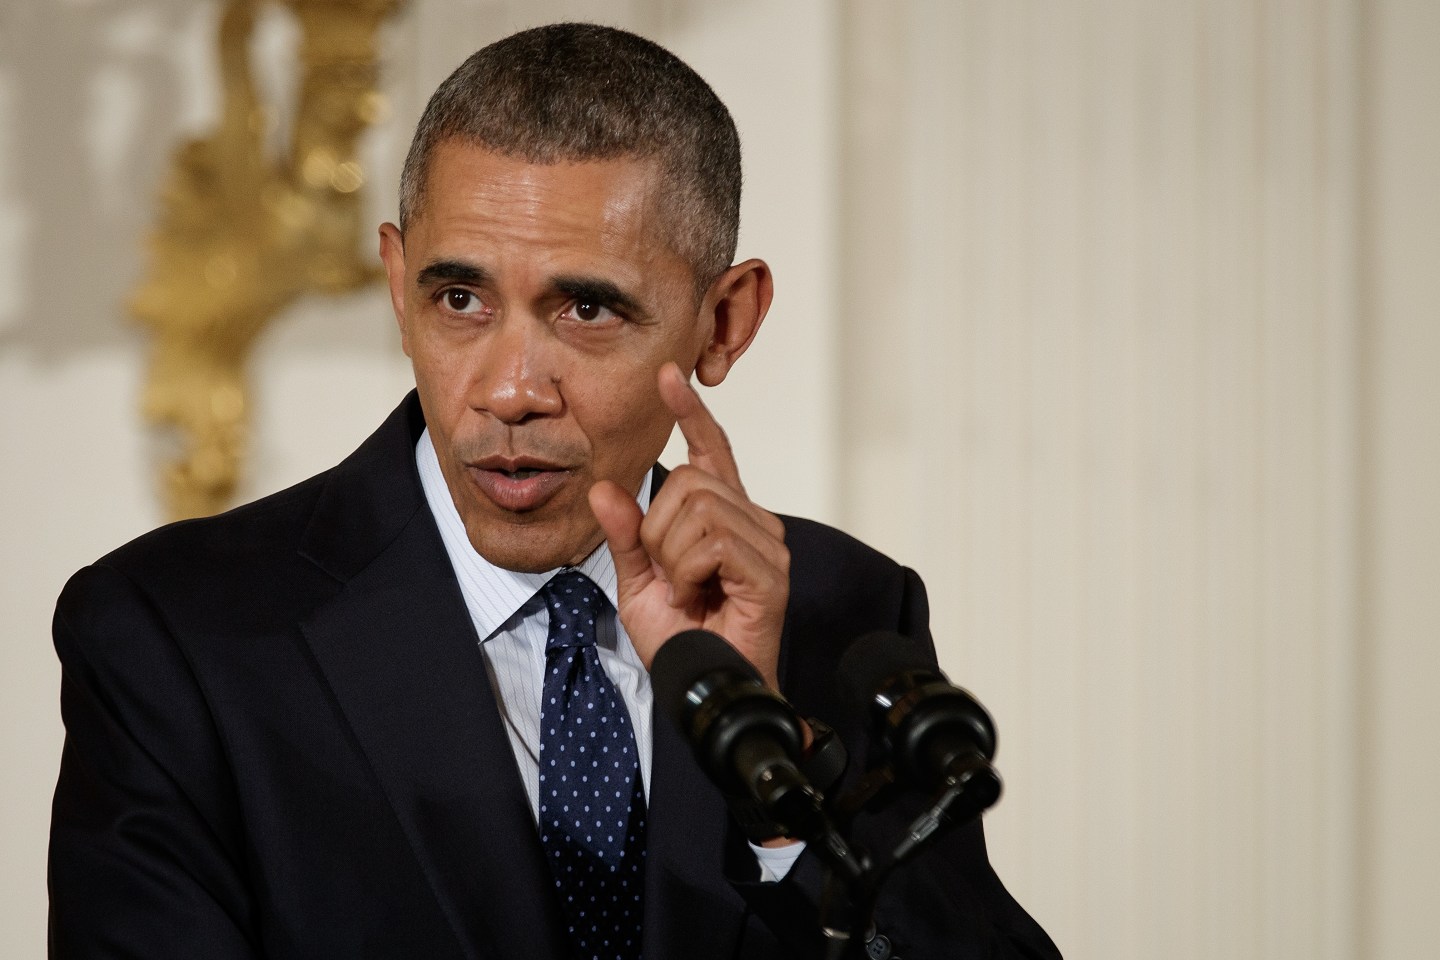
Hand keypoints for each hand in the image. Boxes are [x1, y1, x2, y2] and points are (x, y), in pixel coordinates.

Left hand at [589, 362, 789, 688]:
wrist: (704, 690)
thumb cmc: (682, 640)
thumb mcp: (638, 581)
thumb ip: (625, 535)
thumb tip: (604, 488)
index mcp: (723, 517)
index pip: (711, 451)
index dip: (690, 413)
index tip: (667, 377)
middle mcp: (752, 520)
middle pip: (689, 481)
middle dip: (658, 530)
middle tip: (668, 576)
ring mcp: (767, 544)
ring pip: (698, 508)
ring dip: (672, 555)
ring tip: (685, 591)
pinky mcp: (770, 570)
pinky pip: (712, 541)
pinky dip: (688, 570)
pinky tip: (696, 595)